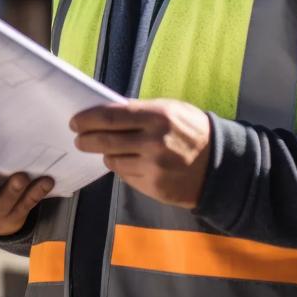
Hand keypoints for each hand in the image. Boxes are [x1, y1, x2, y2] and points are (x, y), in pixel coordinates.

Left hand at [70, 99, 211, 207]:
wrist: (221, 165)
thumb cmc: (191, 131)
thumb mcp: (170, 110)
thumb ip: (140, 111)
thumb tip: (106, 113)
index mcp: (157, 116)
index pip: (110, 117)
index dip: (88, 119)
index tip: (75, 121)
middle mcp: (153, 142)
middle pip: (105, 140)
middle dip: (85, 139)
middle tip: (78, 138)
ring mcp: (153, 167)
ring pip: (112, 160)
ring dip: (105, 153)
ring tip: (106, 148)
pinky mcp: (153, 186)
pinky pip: (125, 175)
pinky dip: (121, 167)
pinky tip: (127, 161)